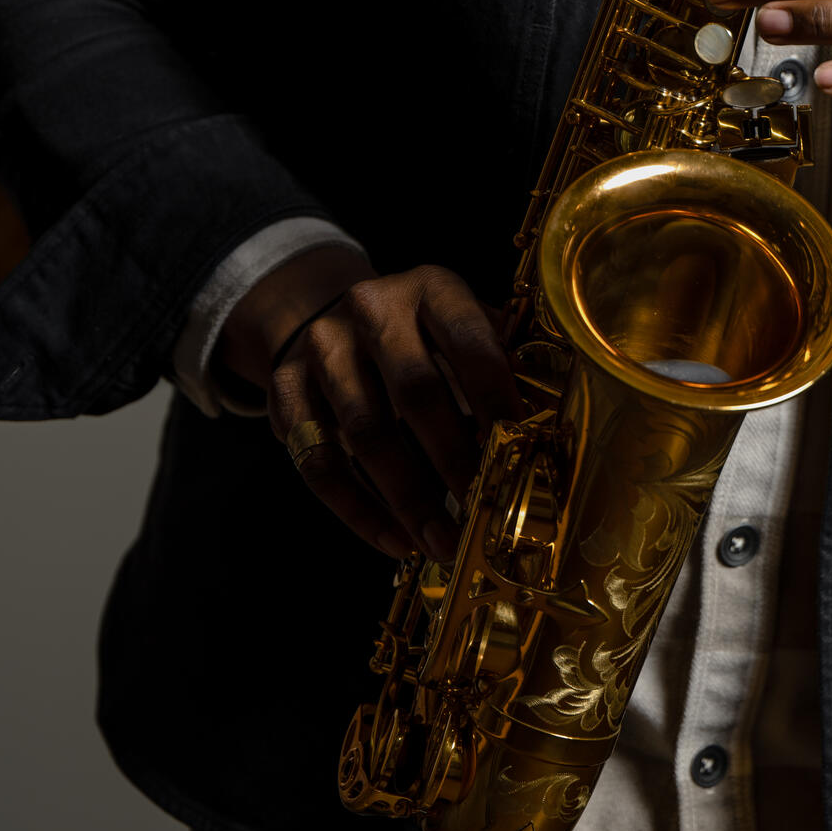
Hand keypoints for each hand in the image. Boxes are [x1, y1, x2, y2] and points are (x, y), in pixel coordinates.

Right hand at [220, 246, 519, 560]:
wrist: (332, 316)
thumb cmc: (423, 336)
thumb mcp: (462, 326)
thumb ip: (499, 364)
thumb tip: (546, 430)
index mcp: (431, 287)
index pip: (469, 341)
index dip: (495, 399)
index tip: (519, 452)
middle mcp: (372, 307)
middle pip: (415, 390)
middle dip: (453, 459)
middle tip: (481, 511)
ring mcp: (322, 346)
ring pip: (363, 431)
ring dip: (407, 497)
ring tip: (441, 542)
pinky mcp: (285, 386)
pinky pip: (317, 460)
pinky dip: (357, 509)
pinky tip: (393, 540)